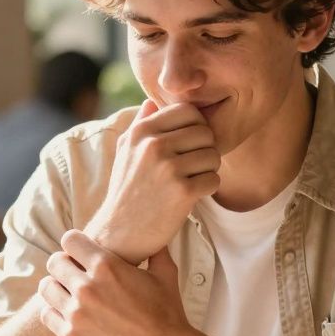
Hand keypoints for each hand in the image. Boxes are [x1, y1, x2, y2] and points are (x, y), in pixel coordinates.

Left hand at [37, 230, 195, 335]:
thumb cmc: (168, 315)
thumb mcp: (166, 275)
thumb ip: (156, 252)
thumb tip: (155, 239)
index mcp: (106, 266)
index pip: (70, 240)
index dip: (76, 245)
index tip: (81, 253)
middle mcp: (86, 287)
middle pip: (55, 262)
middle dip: (64, 265)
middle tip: (74, 274)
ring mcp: (76, 313)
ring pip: (46, 288)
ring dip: (56, 288)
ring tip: (67, 294)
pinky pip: (46, 315)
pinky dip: (54, 312)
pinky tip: (67, 314)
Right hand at [85, 99, 219, 263]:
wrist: (119, 233)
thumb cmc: (126, 190)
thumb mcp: (125, 153)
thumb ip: (139, 125)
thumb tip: (152, 102)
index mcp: (141, 131)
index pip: (189, 111)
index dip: (196, 127)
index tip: (189, 146)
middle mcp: (154, 145)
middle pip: (205, 133)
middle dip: (204, 150)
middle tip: (192, 168)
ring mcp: (168, 168)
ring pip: (213, 156)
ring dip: (207, 170)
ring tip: (189, 181)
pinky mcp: (182, 192)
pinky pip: (214, 179)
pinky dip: (207, 189)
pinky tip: (191, 196)